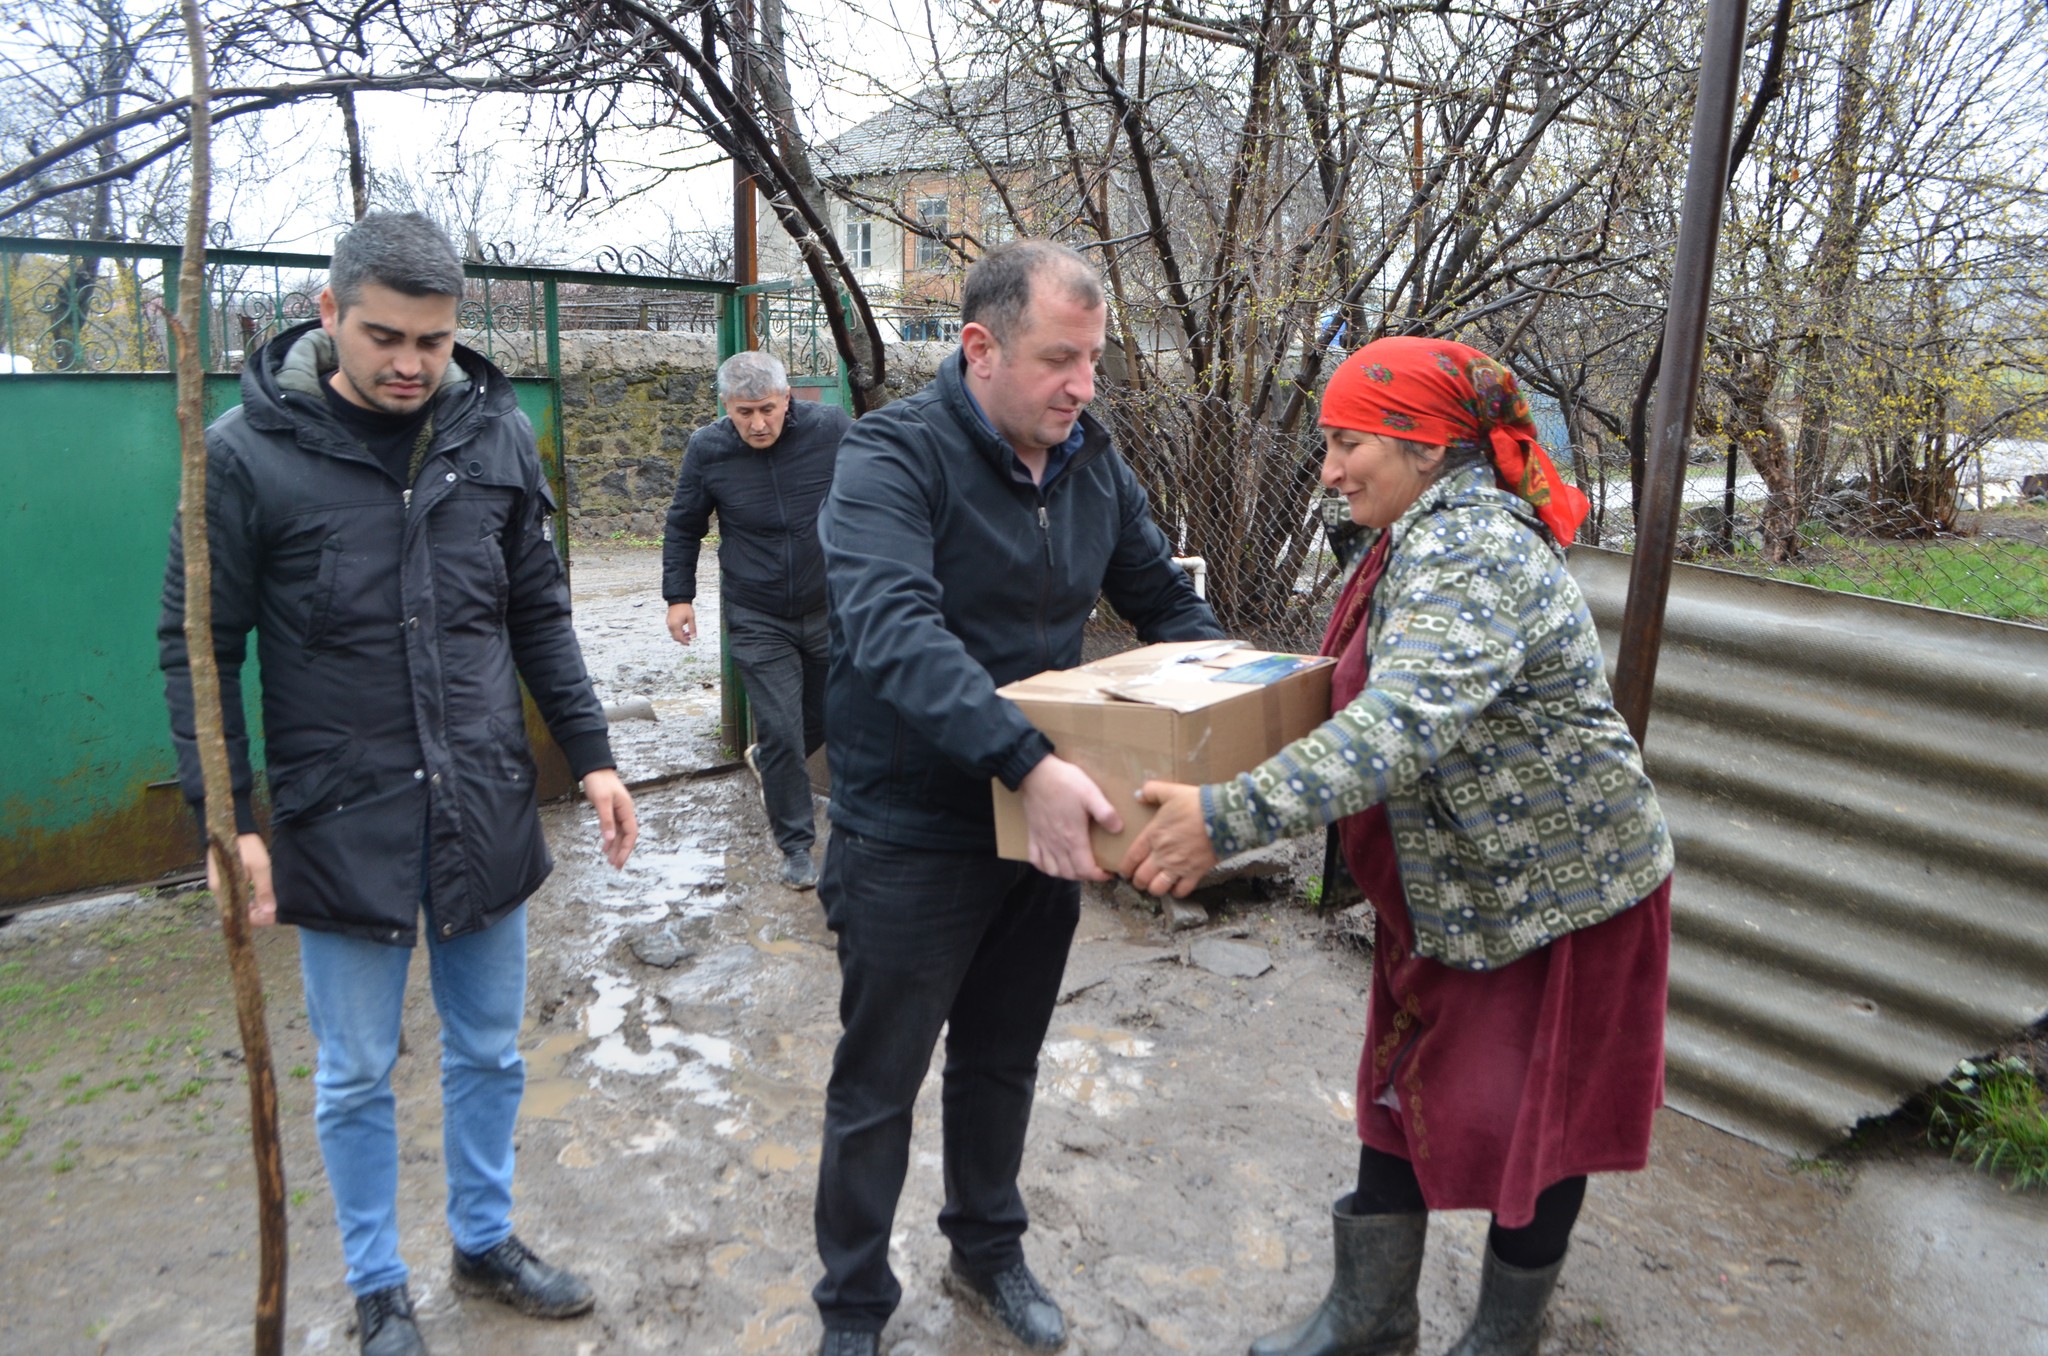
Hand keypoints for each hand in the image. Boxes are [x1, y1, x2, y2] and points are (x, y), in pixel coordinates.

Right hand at [207, 831, 276, 925]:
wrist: (232, 826)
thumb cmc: (246, 846)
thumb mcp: (260, 867)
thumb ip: (264, 890)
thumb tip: (269, 912)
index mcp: (224, 889)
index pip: (236, 915)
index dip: (253, 919)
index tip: (269, 917)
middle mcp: (217, 890)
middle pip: (234, 910)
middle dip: (252, 914)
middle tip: (270, 911)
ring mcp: (218, 884)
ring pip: (233, 903)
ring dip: (248, 907)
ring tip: (265, 904)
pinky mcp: (220, 879)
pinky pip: (232, 895)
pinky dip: (243, 898)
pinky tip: (255, 896)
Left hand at [580, 769, 638, 867]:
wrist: (594, 768)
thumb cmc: (599, 781)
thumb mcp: (602, 801)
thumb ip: (606, 820)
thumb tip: (610, 839)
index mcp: (626, 810)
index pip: (631, 833)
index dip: (626, 848)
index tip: (619, 861)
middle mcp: (625, 812)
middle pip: (627, 836)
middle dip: (622, 851)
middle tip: (615, 866)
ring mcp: (618, 811)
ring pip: (620, 833)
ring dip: (616, 847)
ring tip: (610, 860)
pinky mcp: (611, 810)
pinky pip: (613, 828)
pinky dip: (610, 838)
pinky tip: (605, 846)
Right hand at [666, 602, 696, 644]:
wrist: (678, 599)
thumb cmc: (685, 608)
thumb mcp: (691, 618)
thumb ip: (692, 628)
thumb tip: (694, 637)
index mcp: (676, 625)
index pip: (680, 637)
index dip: (684, 642)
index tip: (689, 643)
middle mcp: (671, 625)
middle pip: (675, 637)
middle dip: (682, 640)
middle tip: (689, 639)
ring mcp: (668, 623)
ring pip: (673, 634)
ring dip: (680, 636)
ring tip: (688, 633)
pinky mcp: (668, 621)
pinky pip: (672, 630)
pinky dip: (677, 632)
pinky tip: (683, 630)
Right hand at [1019, 754, 1121, 881]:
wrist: (1036, 773)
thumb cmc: (1064, 782)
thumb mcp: (1091, 793)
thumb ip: (1106, 813)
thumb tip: (1119, 829)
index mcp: (1073, 838)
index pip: (1086, 869)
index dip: (1099, 876)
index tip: (1108, 872)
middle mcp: (1057, 844)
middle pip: (1071, 874)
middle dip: (1086, 876)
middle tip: (1096, 868)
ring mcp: (1043, 841)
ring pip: (1054, 871)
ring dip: (1067, 874)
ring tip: (1077, 867)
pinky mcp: (1033, 835)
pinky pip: (1036, 860)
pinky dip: (1045, 867)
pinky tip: (1053, 862)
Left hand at [1120, 780, 1215, 897]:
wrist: (1223, 817)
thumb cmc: (1196, 804)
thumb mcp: (1171, 791)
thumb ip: (1152, 791)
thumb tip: (1138, 794)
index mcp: (1153, 836)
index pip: (1131, 858)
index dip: (1125, 868)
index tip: (1124, 871)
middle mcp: (1162, 855)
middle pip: (1142, 877)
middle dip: (1138, 881)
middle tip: (1140, 879)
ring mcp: (1178, 866)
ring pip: (1158, 889)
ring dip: (1154, 889)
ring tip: (1156, 885)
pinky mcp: (1195, 873)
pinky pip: (1181, 891)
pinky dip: (1177, 892)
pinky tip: (1176, 887)